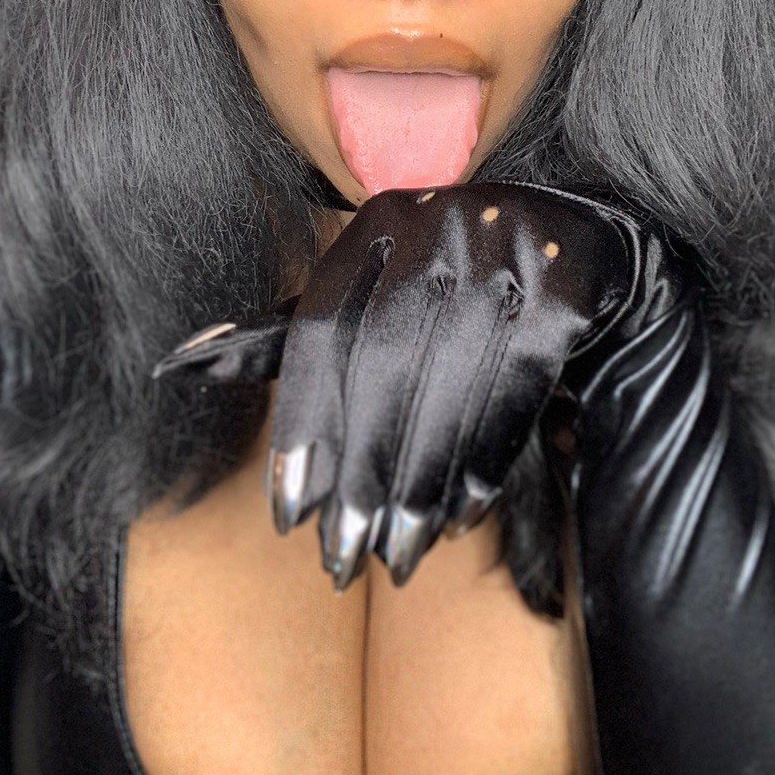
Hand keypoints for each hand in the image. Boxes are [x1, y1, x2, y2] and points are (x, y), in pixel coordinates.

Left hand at [155, 183, 677, 586]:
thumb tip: (181, 366)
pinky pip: (520, 384)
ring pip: (450, 379)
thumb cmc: (457, 293)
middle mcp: (440, 216)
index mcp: (377, 219)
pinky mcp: (570, 279)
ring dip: (420, 481)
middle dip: (361, 472)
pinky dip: (487, 456)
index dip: (301, 425)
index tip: (287, 514)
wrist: (593, 253)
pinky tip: (461, 514)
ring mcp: (509, 241)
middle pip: (384, 360)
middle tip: (344, 558)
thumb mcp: (372, 303)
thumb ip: (287, 336)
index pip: (322, 329)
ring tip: (399, 555)